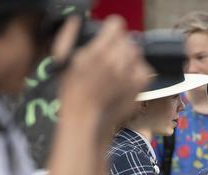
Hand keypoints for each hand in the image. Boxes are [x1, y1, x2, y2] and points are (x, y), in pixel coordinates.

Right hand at [54, 16, 150, 138]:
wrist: (86, 121)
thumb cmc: (71, 93)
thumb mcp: (63, 60)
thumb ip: (68, 35)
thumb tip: (76, 21)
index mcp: (99, 51)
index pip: (116, 25)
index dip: (110, 30)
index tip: (106, 37)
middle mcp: (118, 61)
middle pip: (127, 39)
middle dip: (118, 45)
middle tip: (108, 56)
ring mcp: (130, 75)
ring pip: (137, 53)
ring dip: (128, 57)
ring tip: (116, 68)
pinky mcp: (139, 87)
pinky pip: (144, 69)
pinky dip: (137, 71)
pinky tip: (125, 78)